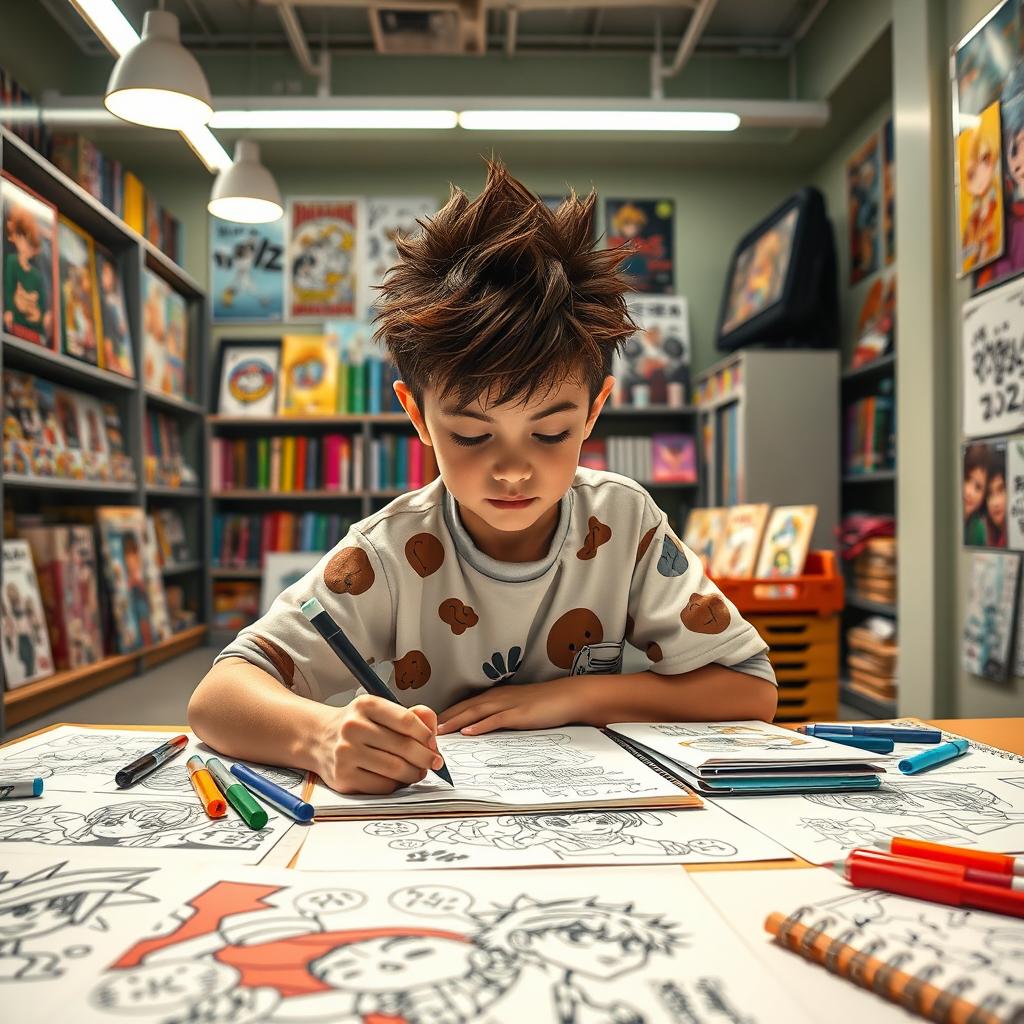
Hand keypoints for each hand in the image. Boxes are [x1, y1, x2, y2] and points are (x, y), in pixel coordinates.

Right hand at [316, 694, 443, 793]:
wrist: (318, 738)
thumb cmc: (358, 725)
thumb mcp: (380, 711)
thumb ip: (410, 715)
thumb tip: (432, 726)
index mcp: (366, 705)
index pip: (406, 720)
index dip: (426, 734)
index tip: (433, 743)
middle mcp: (353, 727)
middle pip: (404, 747)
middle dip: (426, 757)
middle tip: (434, 762)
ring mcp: (345, 753)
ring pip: (395, 769)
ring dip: (414, 773)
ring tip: (419, 771)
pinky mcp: (343, 777)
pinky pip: (382, 785)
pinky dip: (397, 785)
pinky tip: (398, 779)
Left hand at [437, 678, 591, 735]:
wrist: (567, 696)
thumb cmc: (543, 704)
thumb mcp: (516, 708)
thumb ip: (498, 716)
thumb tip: (479, 729)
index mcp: (494, 696)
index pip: (463, 705)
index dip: (445, 715)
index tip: (427, 725)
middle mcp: (496, 697)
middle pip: (463, 707)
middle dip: (443, 719)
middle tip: (422, 730)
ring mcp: (507, 704)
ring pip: (475, 712)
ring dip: (455, 722)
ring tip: (438, 733)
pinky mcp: (519, 714)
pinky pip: (496, 720)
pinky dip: (480, 726)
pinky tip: (468, 733)